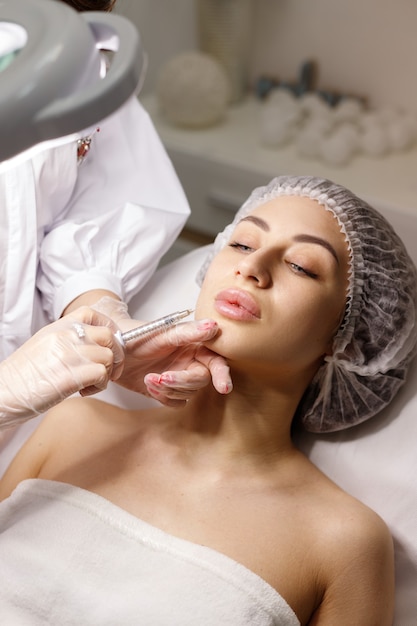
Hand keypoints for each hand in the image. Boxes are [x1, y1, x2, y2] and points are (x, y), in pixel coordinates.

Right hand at [0, 307, 123, 427]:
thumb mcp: (43, 345)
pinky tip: (84, 391)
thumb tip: (91, 346)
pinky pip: (102, 374)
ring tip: (90, 383)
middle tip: (108, 370)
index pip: (92, 314)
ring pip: (109, 356)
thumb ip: (66, 340)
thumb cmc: (21, 376)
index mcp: (57, 327)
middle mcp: (64, 336)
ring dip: (107, 373)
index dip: (109, 328)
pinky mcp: (71, 375)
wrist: (1, 392)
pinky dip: (100, 386)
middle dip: (116, 355)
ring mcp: (68, 354)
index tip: (111, 343)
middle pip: (109, 336)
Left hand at [91, 297, 232, 405]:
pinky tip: (149, 385)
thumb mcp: (161, 333)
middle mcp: (189, 361)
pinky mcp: (167, 391)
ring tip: (149, 378)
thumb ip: (189, 332)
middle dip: (182, 381)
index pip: (215, 361)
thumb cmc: (136, 336)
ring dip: (169, 389)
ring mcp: (179, 377)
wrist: (112, 350)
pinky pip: (176, 402)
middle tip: (163, 377)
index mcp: (193, 345)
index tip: (223, 387)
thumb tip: (213, 327)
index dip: (221, 373)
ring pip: (189, 393)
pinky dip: (163, 397)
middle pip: (201, 380)